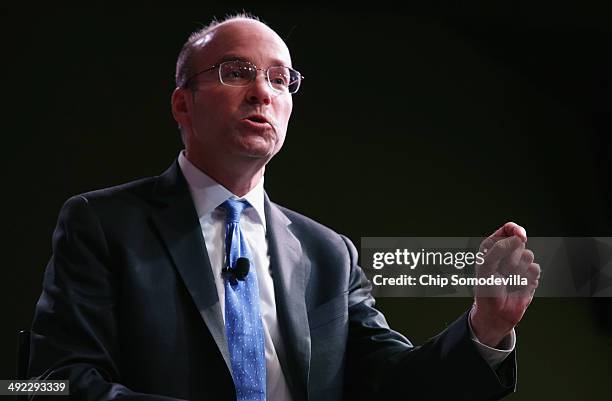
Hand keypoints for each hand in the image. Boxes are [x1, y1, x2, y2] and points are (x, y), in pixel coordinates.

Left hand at [469, 222, 540, 346]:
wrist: (496, 313)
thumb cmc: (486, 289)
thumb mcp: (486, 267)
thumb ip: (499, 249)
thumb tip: (519, 238)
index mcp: (493, 246)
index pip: (508, 229)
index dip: (516, 230)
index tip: (521, 236)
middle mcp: (508, 252)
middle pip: (520, 242)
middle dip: (511, 256)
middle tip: (501, 271)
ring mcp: (520, 264)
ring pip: (529, 256)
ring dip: (519, 269)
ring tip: (508, 280)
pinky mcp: (530, 276)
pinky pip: (536, 270)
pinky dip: (527, 279)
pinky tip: (518, 287)